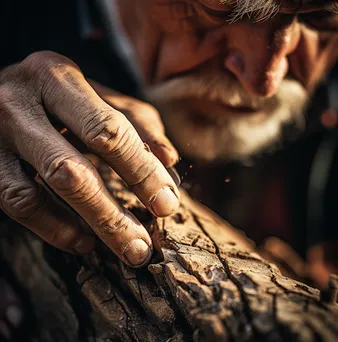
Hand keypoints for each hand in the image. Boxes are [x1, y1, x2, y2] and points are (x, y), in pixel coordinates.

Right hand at [0, 51, 179, 266]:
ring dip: (92, 226)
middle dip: (114, 213)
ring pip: (45, 190)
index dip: (141, 171)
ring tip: (124, 249)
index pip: (109, 131)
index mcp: (58, 77)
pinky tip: (82, 241)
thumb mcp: (94, 95)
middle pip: (75, 168)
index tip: (167, 203)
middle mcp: (20, 101)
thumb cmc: (54, 96)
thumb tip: (170, 159)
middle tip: (143, 245)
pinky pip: (18, 202)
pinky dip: (53, 227)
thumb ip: (135, 121)